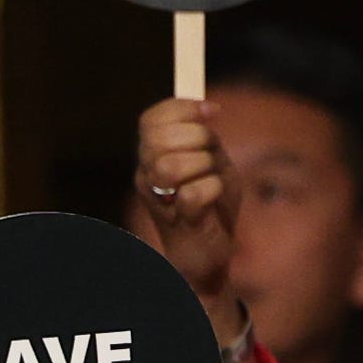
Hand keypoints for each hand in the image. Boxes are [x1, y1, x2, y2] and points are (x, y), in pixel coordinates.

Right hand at [135, 98, 241, 325]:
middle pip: (160, 140)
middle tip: (212, 153)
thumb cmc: (210, 206)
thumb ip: (203, 136)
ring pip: (173, 164)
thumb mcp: (210, 162)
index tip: (211, 111)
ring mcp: (160, 200)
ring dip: (205, 165)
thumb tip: (208, 107)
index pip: (150, 120)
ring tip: (212, 178)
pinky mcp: (180, 221)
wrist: (210, 254)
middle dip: (197, 137)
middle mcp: (147, 177)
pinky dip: (214, 189)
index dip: (182, 108)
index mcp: (151, 158)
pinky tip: (215, 198)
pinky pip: (194, 192)